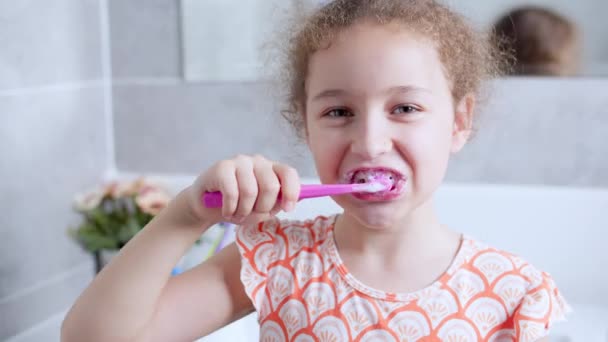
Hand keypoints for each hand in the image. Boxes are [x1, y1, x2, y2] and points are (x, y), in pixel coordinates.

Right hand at [185, 154, 300, 225]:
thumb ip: (274, 205)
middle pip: (271, 186)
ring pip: (250, 191)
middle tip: (251, 215)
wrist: (206, 206)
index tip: (287, 208)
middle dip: (262, 208)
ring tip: (237, 215)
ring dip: (244, 211)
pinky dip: (230, 209)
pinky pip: (232, 193)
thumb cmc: (238, 207)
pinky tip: (226, 211)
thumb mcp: (260, 210)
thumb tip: (284, 203)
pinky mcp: (222, 167)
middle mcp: (258, 161)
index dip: (291, 191)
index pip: (289, 173)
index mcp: (272, 170)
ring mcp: (240, 162)